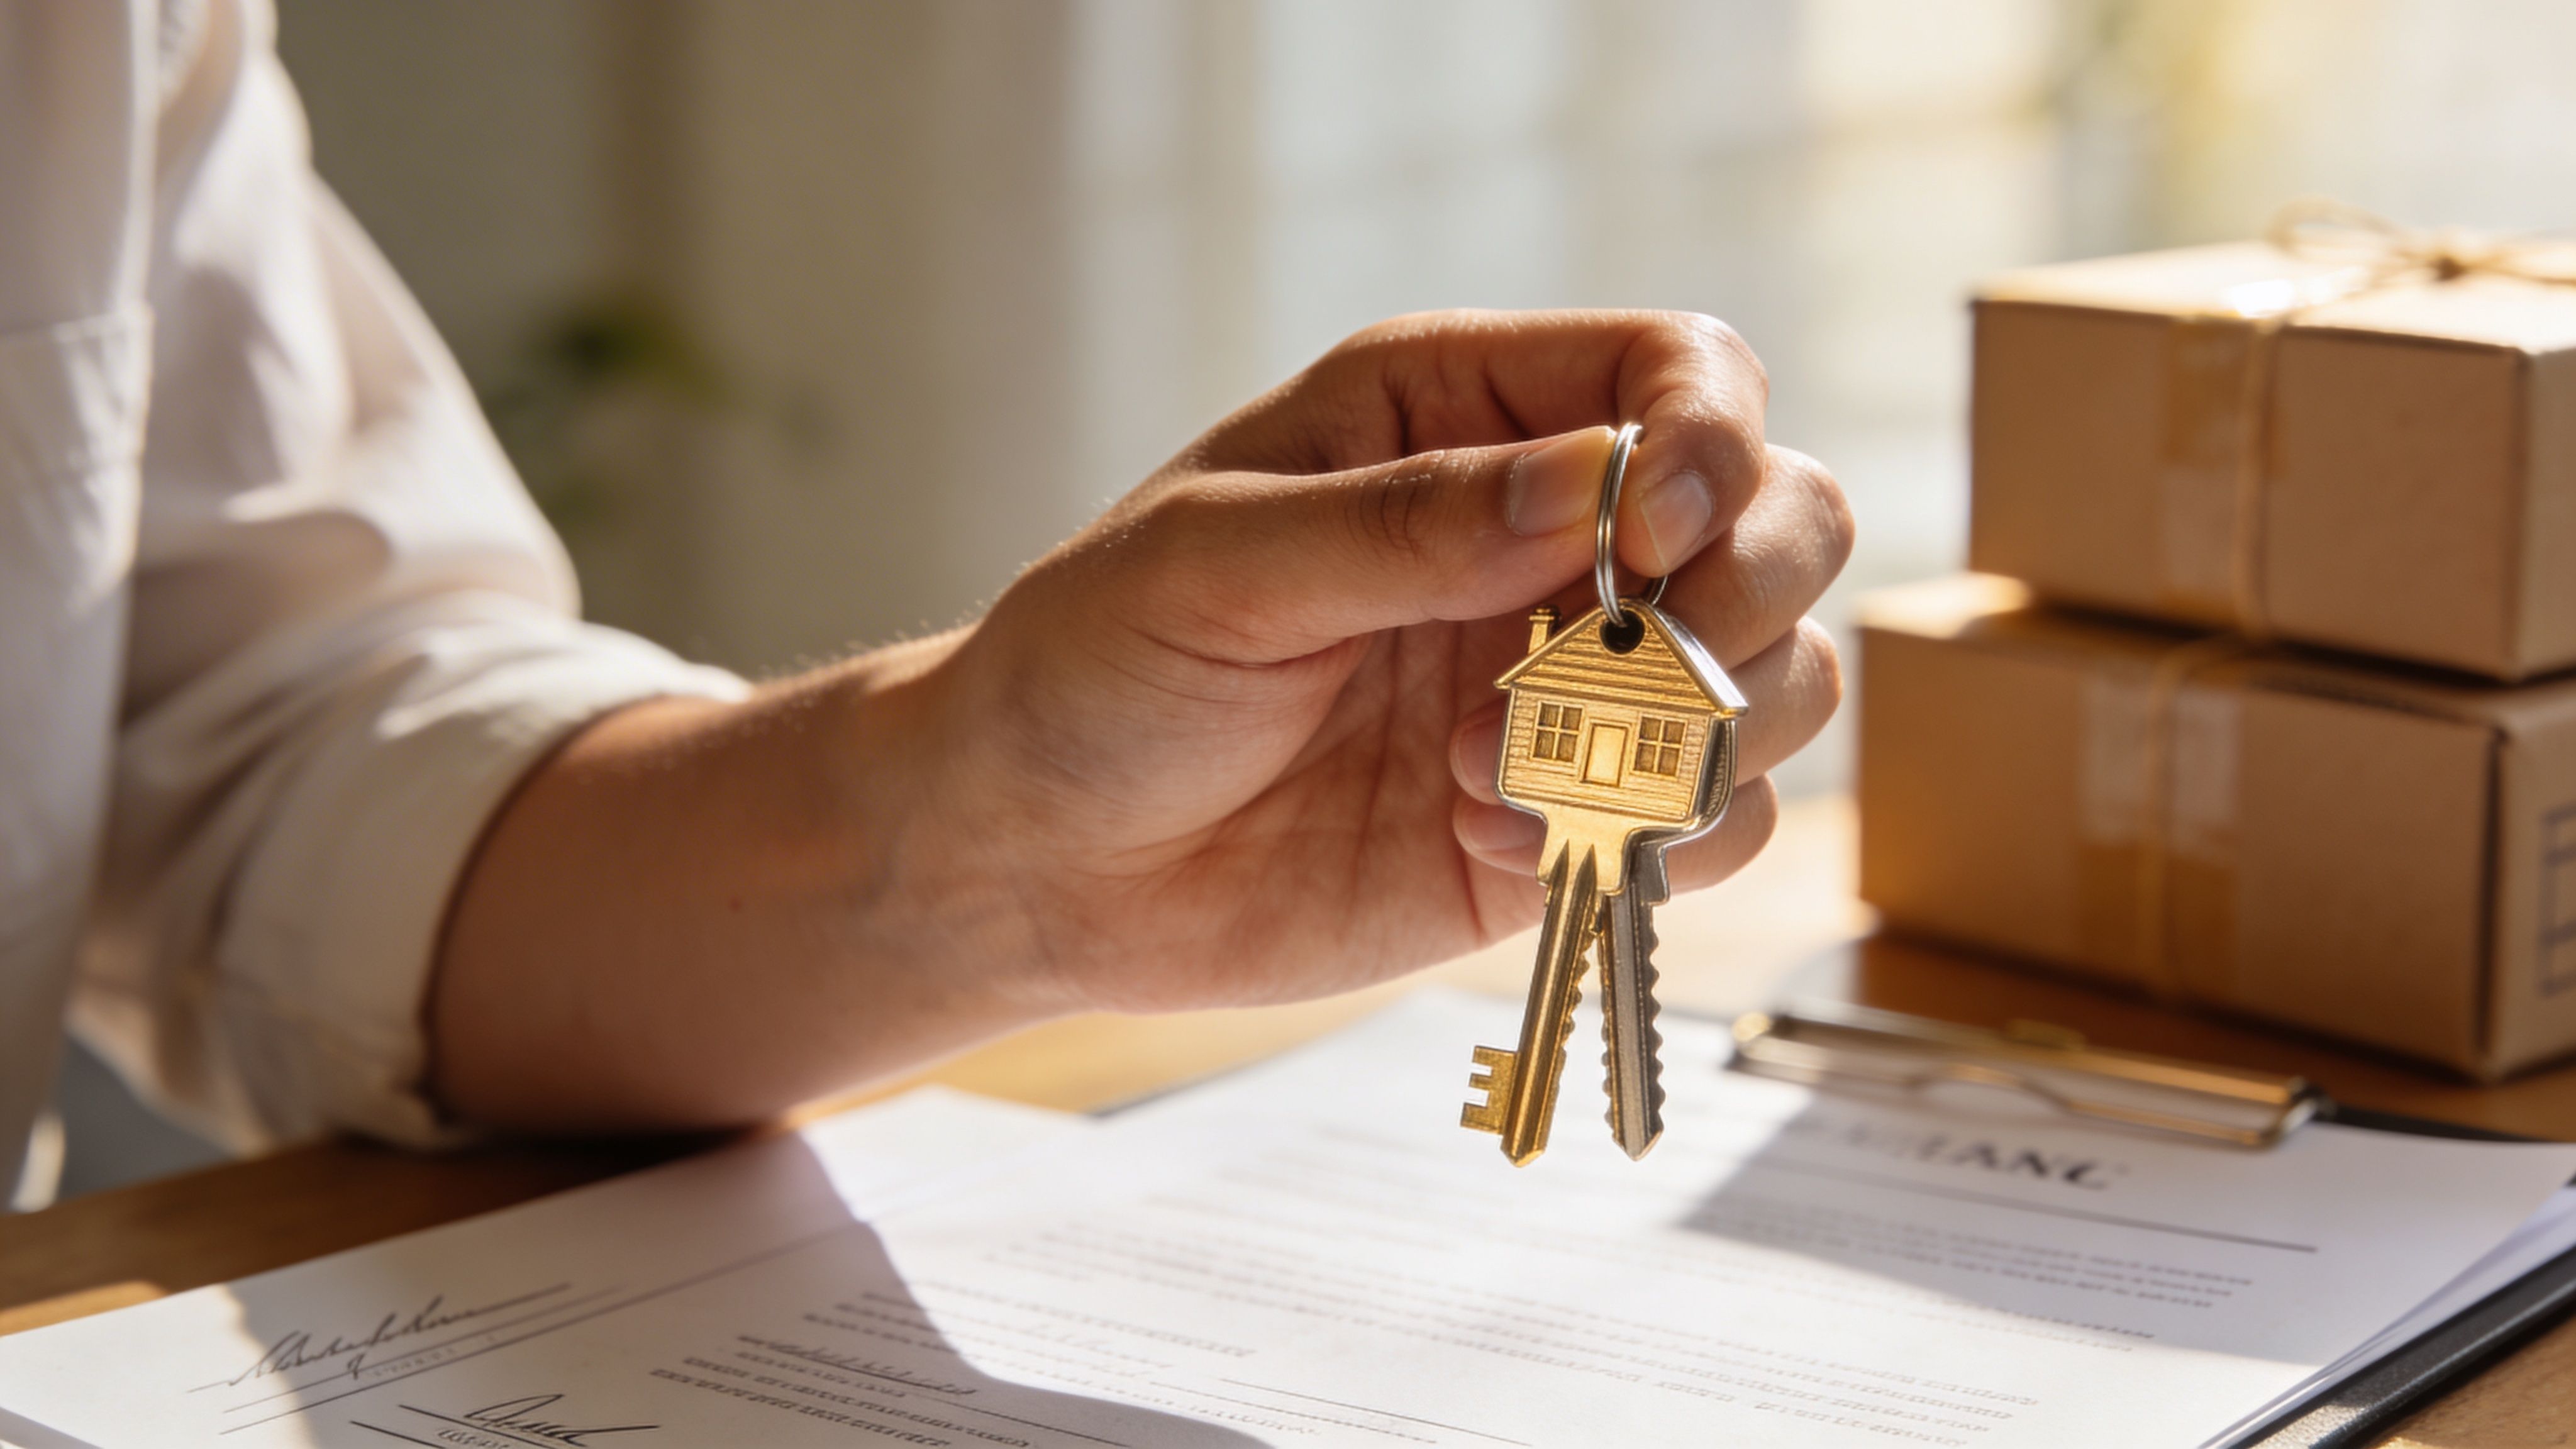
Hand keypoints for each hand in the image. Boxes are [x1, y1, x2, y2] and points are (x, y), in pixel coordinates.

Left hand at [928, 309, 1849, 1013]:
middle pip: (1786, 517)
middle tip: (1638, 671)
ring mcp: (1572, 685)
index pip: (1680, 373)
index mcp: (1459, 416)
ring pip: (1779, 683)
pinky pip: (1716, 827)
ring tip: (1495, 771)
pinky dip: (1651, 844)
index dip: (1711, 444)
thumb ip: (1404, 522)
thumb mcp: (1216, 562)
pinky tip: (1493, 844)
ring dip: (1686, 738)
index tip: (1646, 538)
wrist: (1039, 857)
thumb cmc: (1094, 668)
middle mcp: (1546, 540)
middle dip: (1749, 596)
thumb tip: (1592, 486)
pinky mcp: (1566, 818)